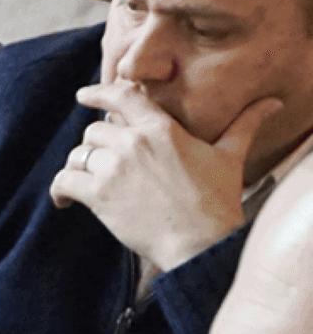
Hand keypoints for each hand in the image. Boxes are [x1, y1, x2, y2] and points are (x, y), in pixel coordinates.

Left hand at [51, 81, 279, 271]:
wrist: (199, 240)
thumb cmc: (216, 200)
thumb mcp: (230, 155)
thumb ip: (245, 124)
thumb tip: (271, 102)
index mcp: (161, 128)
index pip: (122, 97)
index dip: (98, 93)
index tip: (83, 95)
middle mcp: (133, 142)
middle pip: (94, 131)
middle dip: (96, 147)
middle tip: (103, 165)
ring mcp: (114, 168)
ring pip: (77, 155)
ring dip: (79, 168)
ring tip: (87, 183)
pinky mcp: (99, 194)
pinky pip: (64, 180)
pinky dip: (60, 190)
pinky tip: (64, 200)